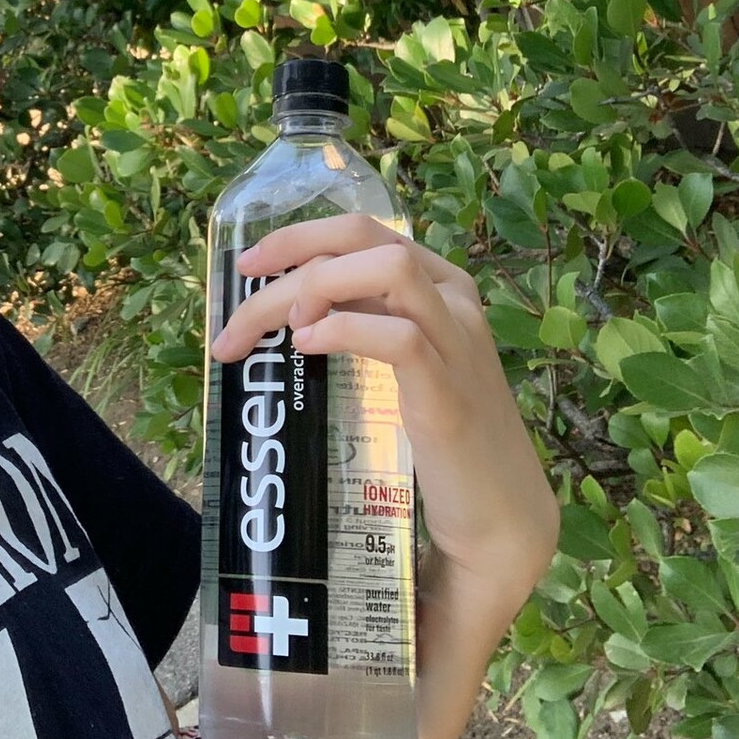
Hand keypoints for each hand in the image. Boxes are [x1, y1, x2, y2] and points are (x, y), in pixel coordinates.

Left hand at [210, 213, 557, 597]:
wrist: (498, 509)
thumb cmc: (441, 434)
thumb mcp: (399, 360)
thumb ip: (362, 320)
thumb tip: (287, 304)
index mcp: (440, 283)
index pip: (361, 229)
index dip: (297, 236)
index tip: (247, 264)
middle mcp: (453, 298)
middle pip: (362, 240)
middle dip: (290, 258)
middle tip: (240, 301)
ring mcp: (457, 341)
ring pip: (387, 270)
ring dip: (317, 286)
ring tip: (286, 328)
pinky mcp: (448, 393)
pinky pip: (399, 338)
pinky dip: (345, 331)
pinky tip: (308, 347)